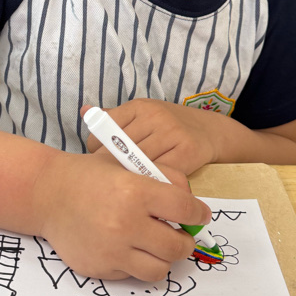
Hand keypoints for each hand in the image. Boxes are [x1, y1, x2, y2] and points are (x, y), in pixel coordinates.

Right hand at [31, 150, 210, 281]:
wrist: (47, 195)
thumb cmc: (92, 176)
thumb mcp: (129, 163)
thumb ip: (165, 178)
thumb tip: (193, 205)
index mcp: (135, 191)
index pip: (185, 209)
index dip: (198, 214)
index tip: (199, 215)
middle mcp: (125, 223)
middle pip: (177, 247)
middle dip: (184, 241)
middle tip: (179, 235)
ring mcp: (111, 250)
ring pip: (159, 269)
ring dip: (163, 258)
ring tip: (155, 245)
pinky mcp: (99, 269)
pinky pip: (132, 275)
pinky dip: (135, 264)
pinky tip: (126, 247)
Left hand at [82, 99, 223, 174]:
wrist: (212, 132)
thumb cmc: (170, 129)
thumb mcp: (143, 116)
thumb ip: (114, 118)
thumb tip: (83, 111)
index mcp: (140, 106)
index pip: (106, 129)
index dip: (98, 150)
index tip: (101, 163)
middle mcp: (155, 116)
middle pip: (121, 149)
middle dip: (113, 168)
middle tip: (111, 182)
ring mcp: (172, 133)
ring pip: (140, 163)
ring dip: (132, 179)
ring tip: (128, 188)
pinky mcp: (187, 152)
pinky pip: (161, 174)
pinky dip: (152, 184)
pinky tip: (149, 189)